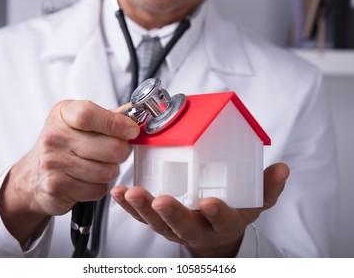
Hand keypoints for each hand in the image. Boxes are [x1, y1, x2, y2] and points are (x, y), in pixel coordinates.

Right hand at [0, 100, 138, 243]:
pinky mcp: (57, 187)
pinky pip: (98, 189)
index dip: (116, 123)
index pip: (89, 114)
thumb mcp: (78, 122)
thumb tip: (137, 113)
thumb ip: (108, 117)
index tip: (132, 130)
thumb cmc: (62, 145)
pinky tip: (89, 180)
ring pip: (107, 171)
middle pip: (109, 147)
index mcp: (63, 114)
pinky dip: (100, 187)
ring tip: (99, 166)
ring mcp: (54, 163)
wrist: (33, 176)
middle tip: (116, 151)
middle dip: (122, 152)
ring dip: (110, 171)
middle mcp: (54, 137)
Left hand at [111, 163, 288, 256]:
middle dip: (171, 214)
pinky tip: (118, 193)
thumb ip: (267, 186)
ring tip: (130, 193)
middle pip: (183, 225)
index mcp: (223, 222)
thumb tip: (282, 169)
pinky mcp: (158, 221)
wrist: (214, 232)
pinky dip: (128, 207)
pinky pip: (140, 217)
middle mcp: (197, 228)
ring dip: (143, 209)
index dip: (217, 213)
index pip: (222, 219)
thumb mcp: (255, 201)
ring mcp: (174, 226)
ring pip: (157, 223)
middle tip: (160, 200)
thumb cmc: (233, 211)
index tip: (209, 202)